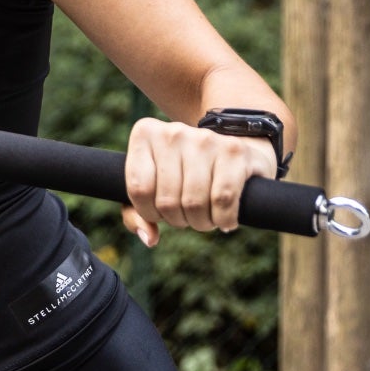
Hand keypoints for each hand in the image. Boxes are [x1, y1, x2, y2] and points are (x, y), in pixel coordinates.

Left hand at [121, 116, 279, 246]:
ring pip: (194, 203)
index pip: (138, 188)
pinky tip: (226, 220)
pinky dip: (224, 219)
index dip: (150, 212)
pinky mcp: (234, 150)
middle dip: (178, 220)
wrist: (232, 149)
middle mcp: (172, 132)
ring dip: (202, 223)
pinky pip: (223, 199)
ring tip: (207, 217)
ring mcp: (204, 139)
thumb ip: (136, 213)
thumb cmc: (184, 173)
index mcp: (145, 134)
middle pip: (167, 201)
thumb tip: (149, 238)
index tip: (161, 212)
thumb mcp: (152, 186)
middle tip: (189, 216)